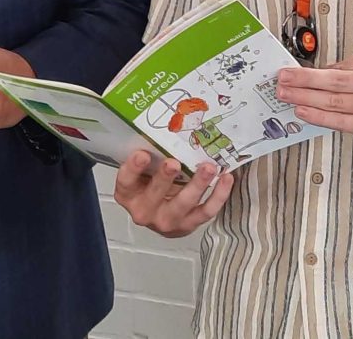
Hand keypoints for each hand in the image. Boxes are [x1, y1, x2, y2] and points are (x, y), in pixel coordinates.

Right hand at [114, 152, 233, 237]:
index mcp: (128, 194)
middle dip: (165, 178)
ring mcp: (167, 220)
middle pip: (154, 195)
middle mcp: (145, 210)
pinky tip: (226, 178)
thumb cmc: (150, 184)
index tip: (142, 154)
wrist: (159, 215)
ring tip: (208, 168)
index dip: (133, 168)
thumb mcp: (143, 171)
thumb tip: (167, 127)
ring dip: (197, 185)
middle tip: (174, 163)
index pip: (126, 181)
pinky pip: (206, 211)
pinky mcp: (189, 224)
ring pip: (183, 204)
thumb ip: (150, 156)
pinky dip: (218, 195)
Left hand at [277, 50, 352, 150]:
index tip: (290, 70)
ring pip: (335, 103)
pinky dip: (320, 118)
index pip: (340, 67)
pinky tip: (303, 113)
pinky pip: (343, 122)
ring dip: (306, 99)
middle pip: (334, 82)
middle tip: (280, 79)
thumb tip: (324, 72)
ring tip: (284, 96)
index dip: (312, 71)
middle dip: (303, 81)